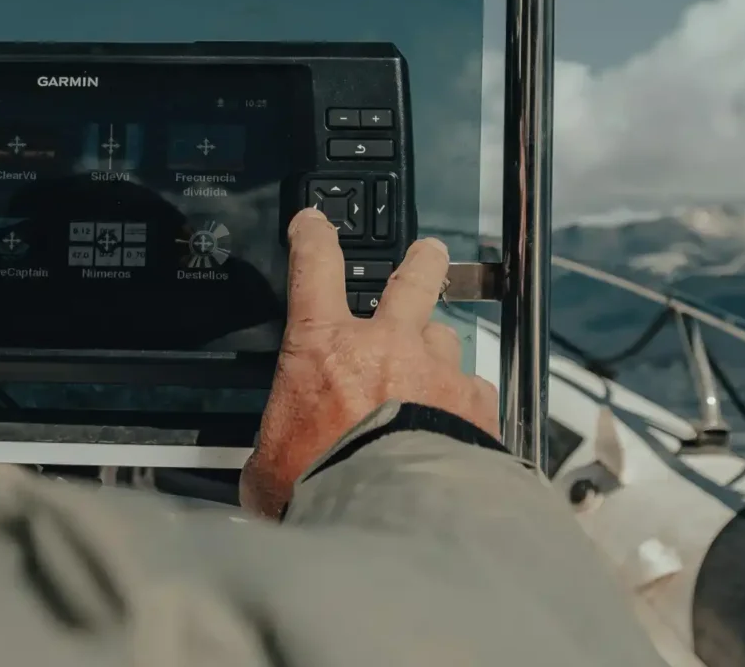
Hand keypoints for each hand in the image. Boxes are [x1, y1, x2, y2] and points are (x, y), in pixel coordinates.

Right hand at [240, 209, 498, 518]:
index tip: (315, 224)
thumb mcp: (270, 468)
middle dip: (420, 261)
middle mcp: (385, 346)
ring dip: (439, 351)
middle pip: (411, 278)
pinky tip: (460, 425)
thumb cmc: (321, 490)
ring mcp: (436, 371)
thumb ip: (276, 452)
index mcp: (323, 349)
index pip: (315, 267)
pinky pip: (475, 391)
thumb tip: (269, 474)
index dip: (314, 237)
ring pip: (446, 337)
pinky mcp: (475, 405)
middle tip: (426, 254)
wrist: (386, 520)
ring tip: (435, 374)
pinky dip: (467, 403)